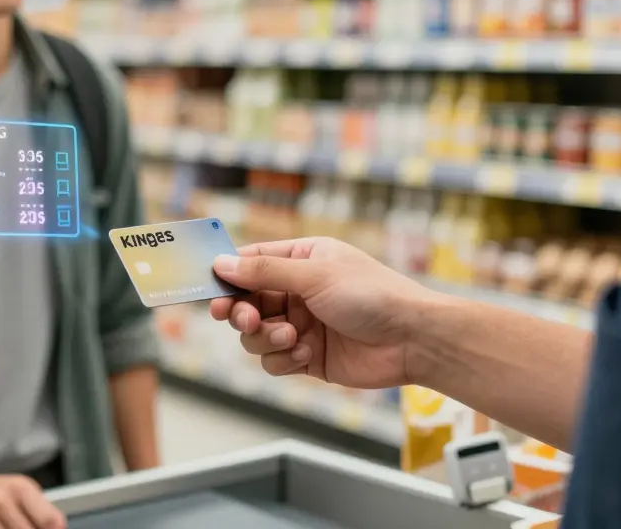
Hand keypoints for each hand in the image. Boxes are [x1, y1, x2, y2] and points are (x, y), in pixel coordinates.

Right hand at [210, 237, 434, 388]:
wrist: (413, 340)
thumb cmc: (373, 295)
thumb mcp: (315, 276)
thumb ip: (265, 273)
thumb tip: (221, 264)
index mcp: (302, 260)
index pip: (251, 262)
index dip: (226, 275)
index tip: (208, 288)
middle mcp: (298, 291)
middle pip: (246, 301)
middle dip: (241, 312)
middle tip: (242, 318)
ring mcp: (302, 325)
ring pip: (255, 334)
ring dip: (266, 337)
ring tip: (292, 337)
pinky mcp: (308, 357)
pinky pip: (274, 360)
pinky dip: (284, 359)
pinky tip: (308, 354)